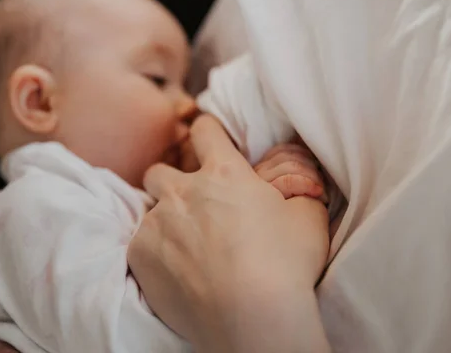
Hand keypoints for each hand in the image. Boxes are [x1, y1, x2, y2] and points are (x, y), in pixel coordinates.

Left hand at [129, 115, 329, 352]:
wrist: (253, 319)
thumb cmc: (286, 266)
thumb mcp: (309, 219)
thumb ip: (297, 194)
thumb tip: (295, 189)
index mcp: (225, 174)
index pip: (205, 130)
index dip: (207, 132)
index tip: (208, 141)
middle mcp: (184, 191)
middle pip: (159, 170)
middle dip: (170, 181)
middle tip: (191, 206)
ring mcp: (158, 222)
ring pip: (149, 211)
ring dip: (165, 222)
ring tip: (187, 250)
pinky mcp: (141, 254)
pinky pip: (141, 245)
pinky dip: (156, 255)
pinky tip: (178, 275)